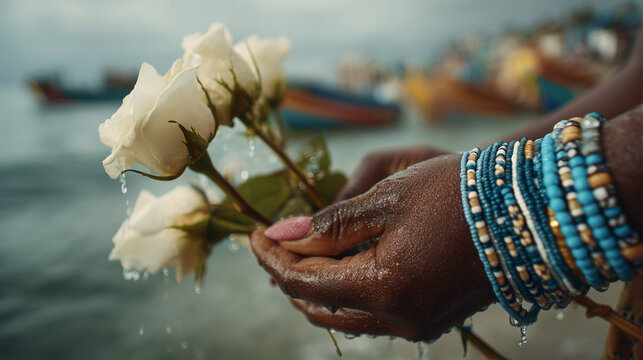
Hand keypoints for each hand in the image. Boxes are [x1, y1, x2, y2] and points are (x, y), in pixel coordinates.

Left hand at [251, 154, 494, 340]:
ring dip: (317, 286)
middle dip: (290, 275)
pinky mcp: (433, 318)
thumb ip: (327, 225)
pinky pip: (375, 314)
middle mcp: (399, 318)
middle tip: (273, 244)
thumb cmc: (457, 192)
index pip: (303, 282)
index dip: (272, 258)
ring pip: (346, 315)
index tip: (252, 235)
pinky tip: (344, 265)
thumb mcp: (385, 199)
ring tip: (302, 252)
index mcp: (383, 287)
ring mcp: (419, 324)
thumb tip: (280, 237)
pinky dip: (349, 291)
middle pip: (320, 306)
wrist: (530, 206)